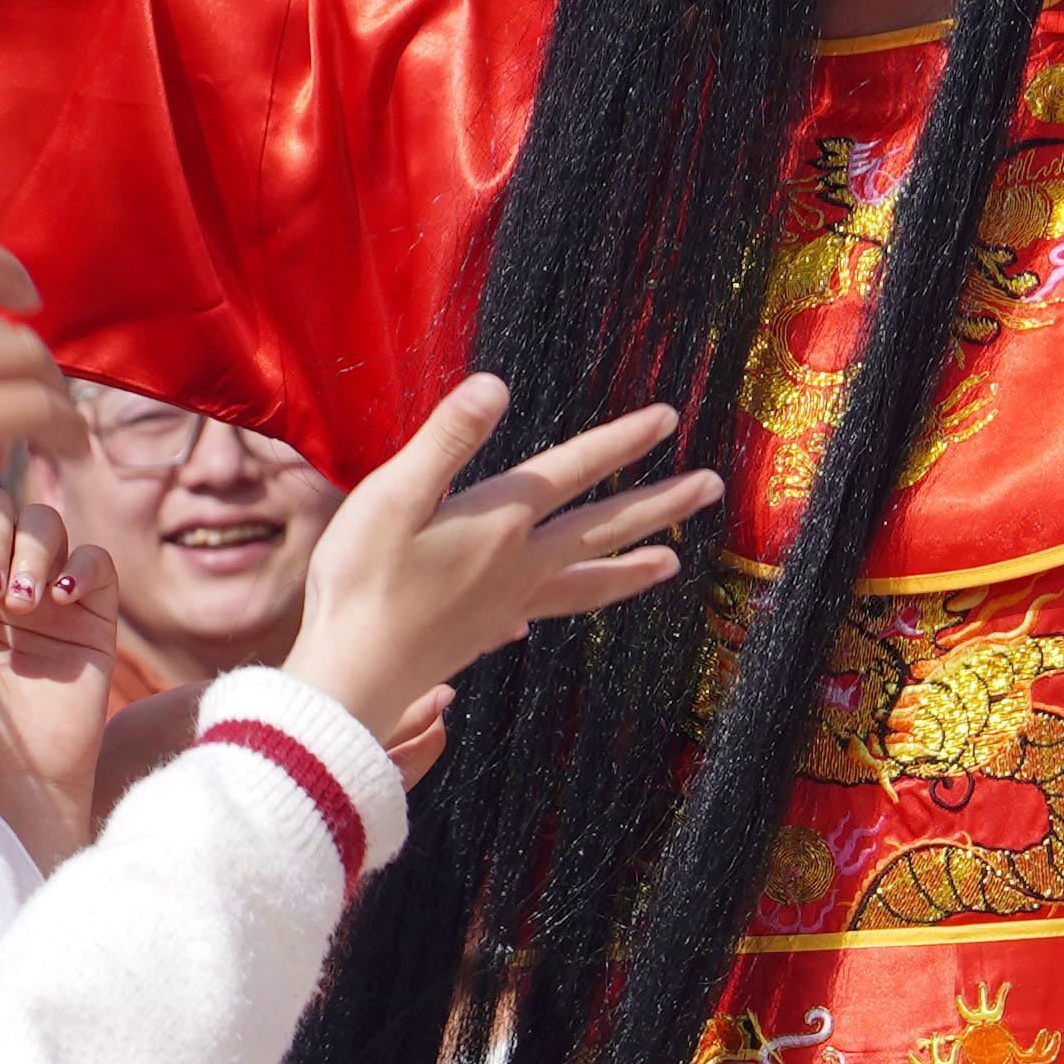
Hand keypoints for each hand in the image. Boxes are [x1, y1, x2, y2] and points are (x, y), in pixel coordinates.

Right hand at [282, 379, 726, 744]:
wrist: (352, 677)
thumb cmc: (360, 582)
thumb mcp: (391, 496)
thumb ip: (447, 440)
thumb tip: (496, 386)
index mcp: (499, 522)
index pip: (572, 470)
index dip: (620, 441)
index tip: (668, 419)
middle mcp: (517, 563)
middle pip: (602, 527)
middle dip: (659, 504)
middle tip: (710, 487)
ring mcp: (507, 602)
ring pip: (588, 581)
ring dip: (633, 566)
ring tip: (674, 563)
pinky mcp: (486, 630)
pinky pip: (548, 612)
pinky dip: (568, 607)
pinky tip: (556, 609)